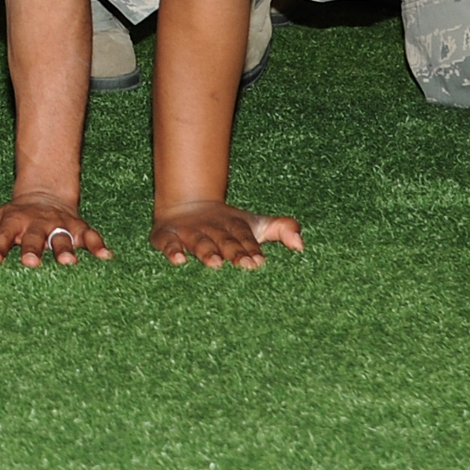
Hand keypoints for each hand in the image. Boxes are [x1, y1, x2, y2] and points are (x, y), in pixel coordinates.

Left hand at [0, 199, 111, 265]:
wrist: (43, 198)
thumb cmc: (9, 218)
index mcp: (11, 222)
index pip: (0, 235)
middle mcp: (35, 224)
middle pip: (33, 237)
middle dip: (32, 249)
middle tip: (30, 263)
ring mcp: (58, 226)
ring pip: (62, 237)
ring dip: (64, 249)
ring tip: (68, 263)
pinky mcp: (79, 228)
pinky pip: (90, 236)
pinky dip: (98, 245)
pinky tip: (105, 257)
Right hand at [150, 202, 302, 269]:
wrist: (186, 205)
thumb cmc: (228, 226)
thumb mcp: (256, 225)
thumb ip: (282, 229)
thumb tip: (303, 245)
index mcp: (234, 226)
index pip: (245, 237)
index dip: (252, 248)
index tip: (260, 261)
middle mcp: (212, 228)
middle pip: (224, 240)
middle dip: (234, 251)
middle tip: (244, 264)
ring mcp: (189, 232)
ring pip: (199, 243)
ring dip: (207, 252)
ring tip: (216, 264)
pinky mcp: (166, 236)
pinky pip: (167, 243)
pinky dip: (171, 250)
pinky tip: (178, 260)